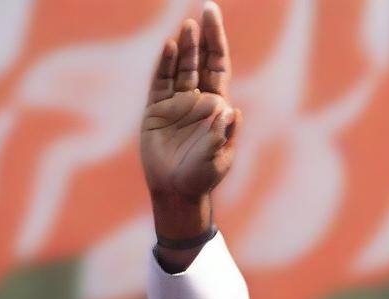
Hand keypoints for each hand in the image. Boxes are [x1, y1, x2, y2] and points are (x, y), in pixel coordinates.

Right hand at [141, 2, 240, 241]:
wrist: (176, 190)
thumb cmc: (202, 178)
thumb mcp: (217, 159)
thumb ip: (222, 137)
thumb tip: (231, 112)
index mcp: (217, 107)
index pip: (218, 67)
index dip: (217, 43)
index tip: (214, 17)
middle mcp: (197, 99)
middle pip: (200, 60)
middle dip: (203, 37)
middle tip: (205, 10)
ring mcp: (176, 102)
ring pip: (181, 67)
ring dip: (185, 47)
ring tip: (188, 27)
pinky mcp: (156, 109)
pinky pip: (160, 81)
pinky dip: (165, 64)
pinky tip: (170, 48)